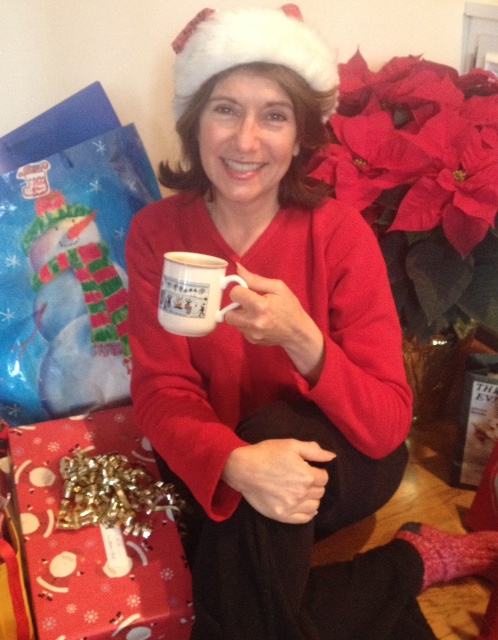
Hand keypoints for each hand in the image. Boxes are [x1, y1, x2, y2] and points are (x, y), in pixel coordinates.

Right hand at [221, 439, 335, 523]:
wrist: (243, 468)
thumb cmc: (267, 453)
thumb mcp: (291, 445)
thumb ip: (314, 450)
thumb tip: (332, 457)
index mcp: (306, 475)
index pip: (324, 478)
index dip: (318, 472)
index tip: (308, 469)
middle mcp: (301, 493)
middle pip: (320, 492)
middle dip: (315, 484)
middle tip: (303, 478)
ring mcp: (291, 506)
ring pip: (314, 506)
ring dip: (311, 498)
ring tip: (301, 491)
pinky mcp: (282, 516)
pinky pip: (304, 519)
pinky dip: (307, 512)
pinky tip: (301, 504)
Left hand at [226, 264, 324, 381]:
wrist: (298, 332)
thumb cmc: (290, 307)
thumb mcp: (278, 288)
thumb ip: (255, 279)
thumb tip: (238, 269)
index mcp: (260, 306)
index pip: (235, 293)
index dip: (240, 290)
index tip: (248, 291)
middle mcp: (254, 322)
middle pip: (228, 313)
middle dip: (236, 306)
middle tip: (249, 304)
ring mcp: (252, 334)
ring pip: (233, 322)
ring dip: (240, 315)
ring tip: (255, 313)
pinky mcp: (252, 340)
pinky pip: (240, 329)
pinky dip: (246, 324)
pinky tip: (258, 322)